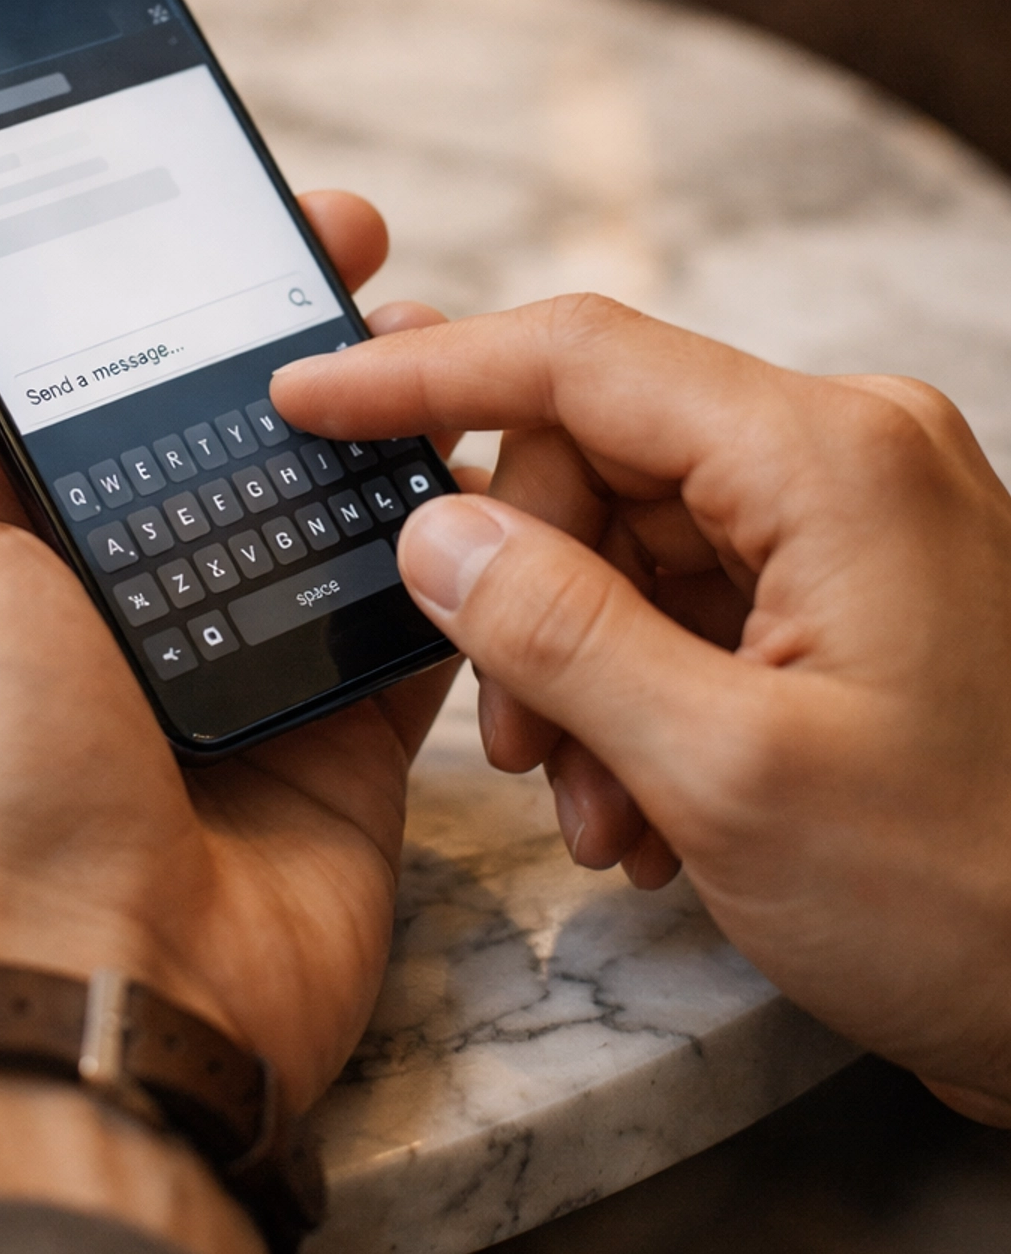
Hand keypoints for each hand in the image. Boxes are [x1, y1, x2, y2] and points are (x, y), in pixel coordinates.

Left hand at [0, 196, 455, 1130]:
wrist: (116, 993)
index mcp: (2, 541)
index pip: (72, 369)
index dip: (135, 274)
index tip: (202, 188)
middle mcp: (117, 590)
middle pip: (213, 417)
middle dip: (280, 319)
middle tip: (350, 236)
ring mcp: (235, 654)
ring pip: (320, 494)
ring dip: (376, 409)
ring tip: (433, 331)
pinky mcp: (340, 719)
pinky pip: (410, 602)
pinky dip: (447, 536)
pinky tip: (486, 453)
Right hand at [273, 297, 1010, 1124]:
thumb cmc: (971, 894)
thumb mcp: (727, 773)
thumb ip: (560, 632)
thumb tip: (435, 530)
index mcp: (827, 456)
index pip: (579, 359)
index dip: (426, 376)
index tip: (309, 398)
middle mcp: (847, 457)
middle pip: (597, 462)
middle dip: (526, 598)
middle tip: (515, 745)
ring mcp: (858, 524)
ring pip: (635, 543)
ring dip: (584, 675)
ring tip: (605, 819)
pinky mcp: (858, 594)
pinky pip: (698, 601)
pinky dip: (646, 697)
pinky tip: (654, 816)